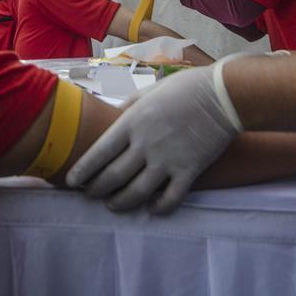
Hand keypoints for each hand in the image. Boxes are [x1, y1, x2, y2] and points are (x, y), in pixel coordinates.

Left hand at [65, 61, 242, 213]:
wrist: (223, 94)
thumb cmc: (185, 88)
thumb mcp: (149, 91)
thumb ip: (129, 106)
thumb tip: (113, 116)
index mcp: (132, 122)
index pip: (98, 153)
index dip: (82, 171)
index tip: (72, 182)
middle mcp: (146, 144)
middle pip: (112, 177)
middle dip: (96, 190)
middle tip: (90, 195)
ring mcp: (167, 160)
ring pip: (136, 193)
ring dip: (120, 203)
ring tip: (113, 205)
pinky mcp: (189, 171)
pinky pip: (170, 199)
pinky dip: (158, 208)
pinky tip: (152, 207)